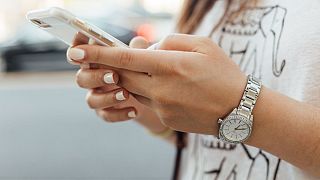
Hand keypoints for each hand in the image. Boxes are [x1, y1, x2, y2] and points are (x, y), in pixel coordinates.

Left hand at [67, 34, 246, 134]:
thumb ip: (170, 41)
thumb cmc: (224, 73)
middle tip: (108, 59)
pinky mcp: (165, 118)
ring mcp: (162, 106)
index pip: (124, 58)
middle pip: (122, 75)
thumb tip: (147, 47)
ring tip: (156, 72)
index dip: (97, 54)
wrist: (240, 110)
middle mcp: (161, 88)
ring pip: (133, 89)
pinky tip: (171, 88)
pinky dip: (150, 91)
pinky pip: (148, 102)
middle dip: (111, 66)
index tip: (76, 52)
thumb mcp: (203, 45)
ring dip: (135, 78)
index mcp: (170, 65)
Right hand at [71, 37, 165, 133]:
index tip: (81, 49)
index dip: (76, 48)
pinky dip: (119, 114)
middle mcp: (93, 77)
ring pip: (91, 100)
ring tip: (126, 94)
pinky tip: (134, 110)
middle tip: (114, 76)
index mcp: (97, 59)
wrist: (152, 95)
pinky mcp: (106, 111)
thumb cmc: (141, 69)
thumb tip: (139, 42)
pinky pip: (105, 115)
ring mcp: (98, 95)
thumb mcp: (142, 57)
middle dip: (96, 77)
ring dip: (107, 98)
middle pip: (82, 78)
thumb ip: (138, 49)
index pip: (80, 52)